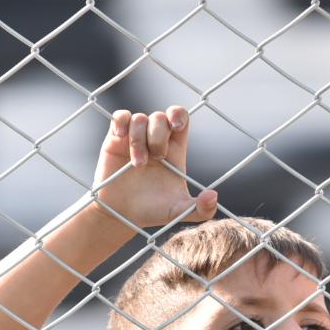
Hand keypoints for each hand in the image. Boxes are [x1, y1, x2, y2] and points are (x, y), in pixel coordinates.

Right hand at [90, 106, 217, 228]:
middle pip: (160, 117)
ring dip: (138, 139)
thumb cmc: (152, 211)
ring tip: (138, 164)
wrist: (122, 215)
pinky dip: (121, 123)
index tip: (175, 126)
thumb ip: (200, 209)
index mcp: (175, 149)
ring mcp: (135, 138)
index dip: (178, 115)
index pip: (180, 118)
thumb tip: (214, 196)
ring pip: (139, 119)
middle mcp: (155, 139)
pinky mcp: (116, 139)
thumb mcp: (178, 212)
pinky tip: (121, 138)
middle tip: (157, 159)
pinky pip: (120, 117)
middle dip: (158, 135)